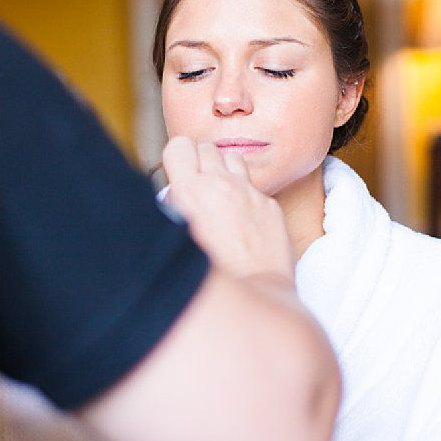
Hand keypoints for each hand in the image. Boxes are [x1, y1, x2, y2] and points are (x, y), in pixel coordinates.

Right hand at [162, 136, 294, 281]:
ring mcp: (249, 193)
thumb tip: (171, 195)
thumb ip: (171, 209)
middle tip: (198, 187)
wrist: (253, 294)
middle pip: (206, 147)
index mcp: (190, 192)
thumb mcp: (174, 238)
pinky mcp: (269, 205)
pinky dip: (245, 197)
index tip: (178, 173)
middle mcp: (221, 185)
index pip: (179, 146)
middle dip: (200, 162)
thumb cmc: (207, 276)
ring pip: (233, 158)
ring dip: (224, 171)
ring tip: (220, 197)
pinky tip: (241, 222)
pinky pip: (254, 188)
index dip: (177, 158)